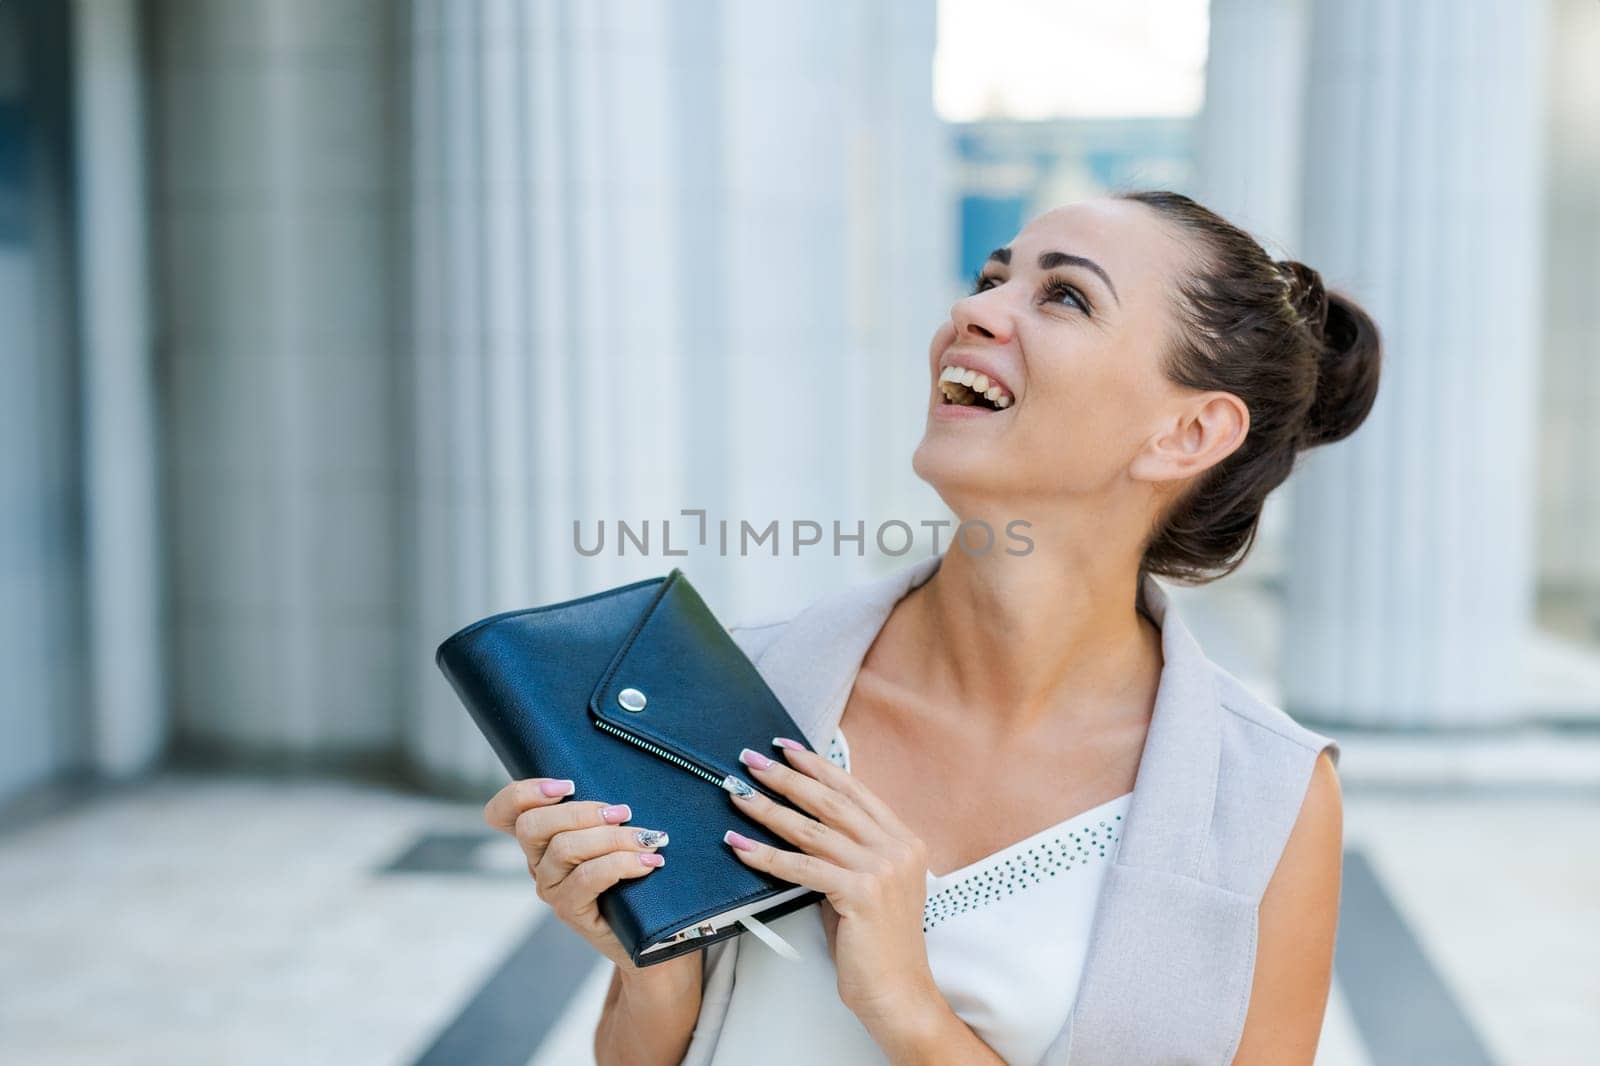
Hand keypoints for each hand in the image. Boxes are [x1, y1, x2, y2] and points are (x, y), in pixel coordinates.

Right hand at [482, 776, 695, 987]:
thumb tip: (623, 780)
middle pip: (532, 826)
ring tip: (649, 839)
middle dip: (580, 811)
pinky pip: (588, 878)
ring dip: (613, 837)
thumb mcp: (614, 835)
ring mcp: (551, 888)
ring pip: (565, 848)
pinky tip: (649, 862)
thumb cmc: (634, 874)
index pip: (503, 813)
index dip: (521, 794)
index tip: (565, 786)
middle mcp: (537, 862)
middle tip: (623, 812)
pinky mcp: (570, 911)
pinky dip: (622, 863)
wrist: (650, 932)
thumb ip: (603, 812)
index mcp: (542, 837)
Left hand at [720, 739, 937, 1027]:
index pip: (854, 790)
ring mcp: (883, 869)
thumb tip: (802, 826)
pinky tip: (739, 844)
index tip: (785, 747)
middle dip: (785, 777)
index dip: (818, 765)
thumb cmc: (876, 945)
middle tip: (750, 760)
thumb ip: (848, 854)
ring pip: (812, 829)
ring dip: (767, 808)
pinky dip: (765, 854)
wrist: (898, 993)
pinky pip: (802, 867)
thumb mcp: (869, 887)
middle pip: (830, 801)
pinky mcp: (863, 893)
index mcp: (903, 839)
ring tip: (736, 793)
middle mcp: (898, 847)